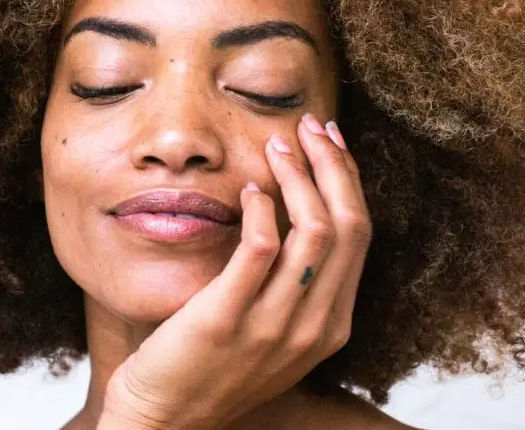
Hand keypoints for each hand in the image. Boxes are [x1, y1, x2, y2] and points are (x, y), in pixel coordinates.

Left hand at [99, 113, 372, 429]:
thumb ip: (295, 281)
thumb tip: (296, 207)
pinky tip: (249, 187)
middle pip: (348, 226)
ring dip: (299, 176)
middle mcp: (314, 326)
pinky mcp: (227, 320)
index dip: (349, 179)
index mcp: (332, 324)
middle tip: (309, 125)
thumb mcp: (275, 329)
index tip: (330, 140)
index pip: (359, 235)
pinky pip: (260, 249)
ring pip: (315, 232)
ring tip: (277, 144)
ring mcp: (273, 327)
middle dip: (333, 164)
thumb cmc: (214, 367)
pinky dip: (261, 208)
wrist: (165, 421)